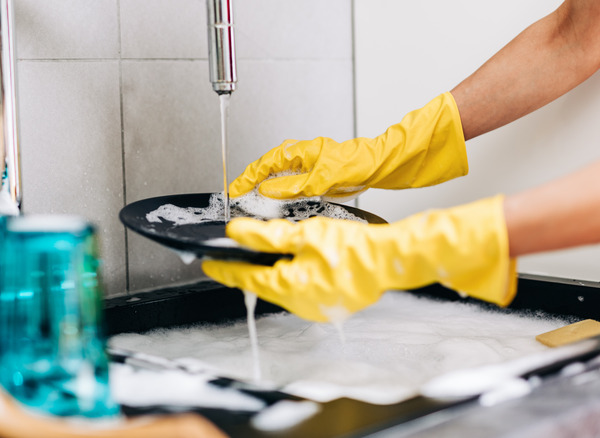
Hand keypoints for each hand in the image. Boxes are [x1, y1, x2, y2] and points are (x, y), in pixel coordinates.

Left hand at [203, 196, 516, 321]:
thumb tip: (236, 233)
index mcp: (289, 287)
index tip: (208, 264)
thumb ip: (266, 235)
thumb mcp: (304, 234)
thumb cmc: (353, 248)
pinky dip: (293, 279)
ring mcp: (316, 308)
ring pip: (283, 289)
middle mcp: (300, 304)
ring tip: (261, 259)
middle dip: (248, 271)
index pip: (246, 277)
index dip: (225, 269)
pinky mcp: (330, 306)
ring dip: (272, 274)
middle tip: (232, 259)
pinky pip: (302, 292)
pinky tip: (295, 266)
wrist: (391, 260)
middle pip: (264, 285)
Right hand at [229, 92, 468, 200]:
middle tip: (239, 196)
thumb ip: (293, 186)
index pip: (264, 164)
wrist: (383, 165)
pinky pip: (292, 183)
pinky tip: (282, 202)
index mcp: (299, 152)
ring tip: (255, 201)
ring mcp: (310, 165)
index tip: (234, 190)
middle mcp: (302, 156)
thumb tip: (269, 189)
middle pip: (268, 167)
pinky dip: (282, 192)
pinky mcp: (319, 176)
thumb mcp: (321, 179)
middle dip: (252, 181)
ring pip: (280, 175)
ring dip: (266, 187)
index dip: (246, 178)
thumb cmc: (358, 163)